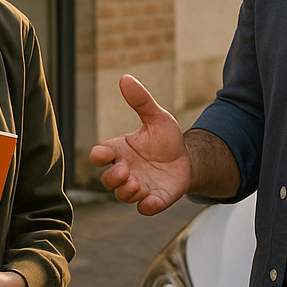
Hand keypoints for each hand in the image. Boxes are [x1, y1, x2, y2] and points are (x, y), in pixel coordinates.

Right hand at [88, 75, 191, 214]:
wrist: (188, 159)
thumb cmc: (166, 139)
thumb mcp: (157, 117)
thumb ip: (141, 101)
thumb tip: (125, 78)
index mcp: (121, 150)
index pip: (100, 155)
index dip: (98, 155)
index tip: (102, 154)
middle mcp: (126, 171)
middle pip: (107, 180)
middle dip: (112, 178)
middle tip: (124, 171)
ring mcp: (140, 187)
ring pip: (123, 195)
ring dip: (127, 192)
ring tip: (138, 184)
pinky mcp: (155, 199)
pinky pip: (145, 208)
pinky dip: (146, 207)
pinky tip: (151, 202)